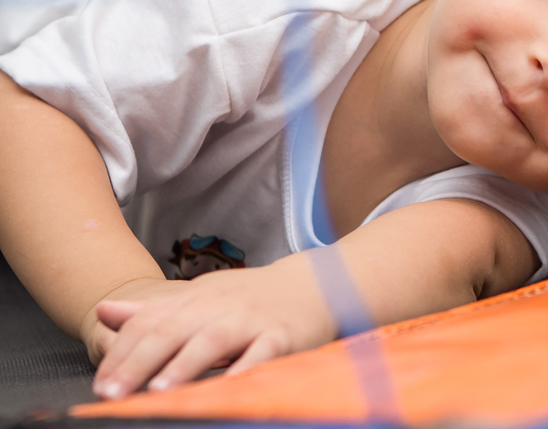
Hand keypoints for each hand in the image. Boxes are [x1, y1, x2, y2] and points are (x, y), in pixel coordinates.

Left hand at [91, 256, 335, 399]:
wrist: (316, 282)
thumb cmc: (251, 298)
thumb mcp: (201, 297)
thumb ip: (154, 309)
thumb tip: (104, 310)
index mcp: (196, 299)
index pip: (150, 323)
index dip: (122, 353)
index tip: (100, 384)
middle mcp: (220, 307)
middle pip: (173, 332)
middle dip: (139, 363)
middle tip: (113, 394)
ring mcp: (252, 320)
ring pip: (213, 341)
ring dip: (185, 366)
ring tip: (160, 391)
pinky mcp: (283, 335)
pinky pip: (263, 352)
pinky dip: (246, 368)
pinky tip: (230, 384)